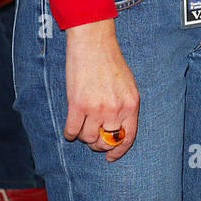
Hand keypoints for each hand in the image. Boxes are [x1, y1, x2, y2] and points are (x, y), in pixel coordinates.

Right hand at [64, 20, 138, 160]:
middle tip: (92, 136)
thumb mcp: (127, 85)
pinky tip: (71, 126)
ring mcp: (96, 108)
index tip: (110, 157)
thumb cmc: (110, 61)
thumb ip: (125, 107)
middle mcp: (115, 109)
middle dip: (98, 143)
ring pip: (87, 138)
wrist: (94, 42)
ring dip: (83, 135)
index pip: (127, 138)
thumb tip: (117, 130)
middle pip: (105, 141)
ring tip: (82, 124)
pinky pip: (71, 131)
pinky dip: (69, 132)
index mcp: (131, 104)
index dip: (118, 151)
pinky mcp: (77, 105)